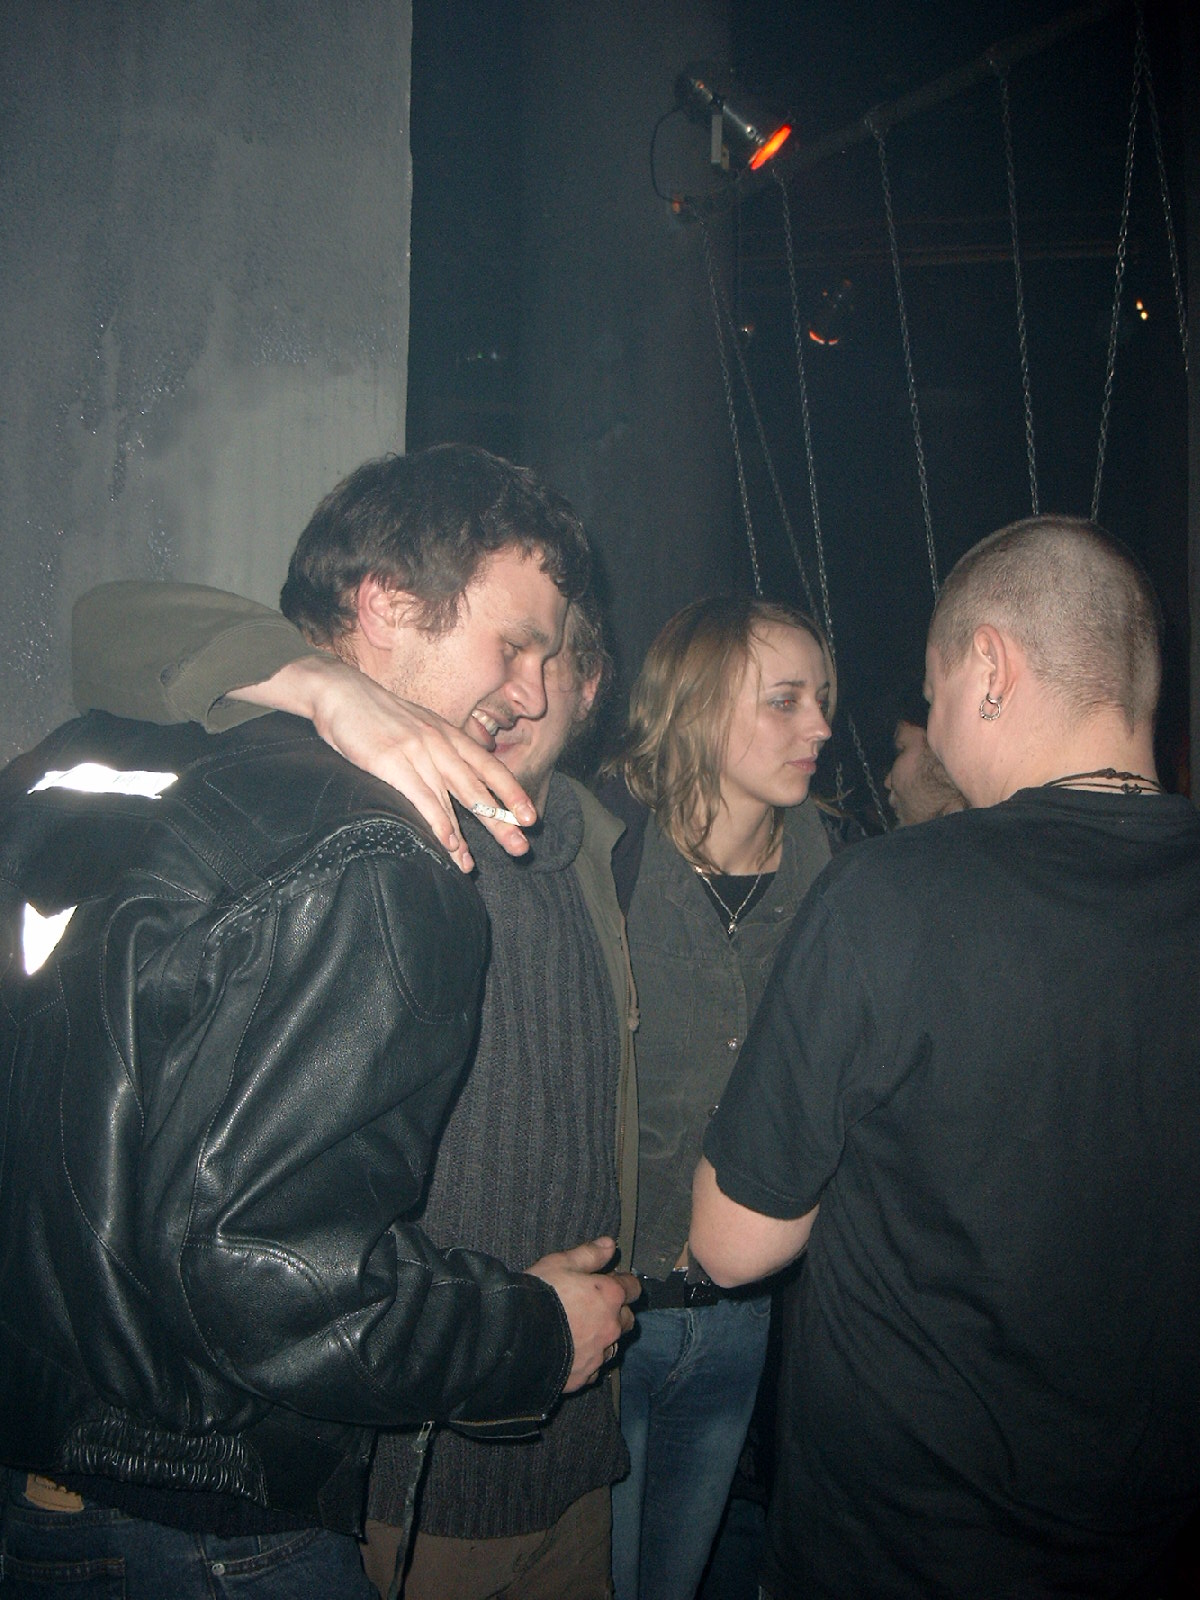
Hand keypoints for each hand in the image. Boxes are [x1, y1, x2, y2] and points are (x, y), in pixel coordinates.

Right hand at [231, 655, 537, 871]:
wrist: (340, 691)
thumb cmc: (377, 714)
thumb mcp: (418, 726)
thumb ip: (439, 749)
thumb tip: (457, 778)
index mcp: (448, 734)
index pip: (489, 767)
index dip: (512, 793)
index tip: (531, 818)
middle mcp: (439, 743)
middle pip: (476, 788)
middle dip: (501, 821)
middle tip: (520, 848)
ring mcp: (416, 752)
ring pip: (450, 800)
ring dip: (463, 836)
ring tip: (471, 865)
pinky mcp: (390, 761)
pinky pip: (421, 799)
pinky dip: (437, 825)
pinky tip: (447, 845)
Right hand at [526, 1237, 638, 1393]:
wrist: (516, 1338)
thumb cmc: (540, 1295)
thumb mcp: (561, 1263)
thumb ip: (589, 1254)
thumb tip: (610, 1244)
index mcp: (610, 1296)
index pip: (633, 1288)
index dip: (623, 1282)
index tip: (610, 1280)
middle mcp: (611, 1327)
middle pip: (627, 1319)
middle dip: (617, 1311)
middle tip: (596, 1306)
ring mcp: (599, 1354)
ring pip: (613, 1345)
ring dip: (604, 1336)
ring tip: (582, 1331)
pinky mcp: (585, 1375)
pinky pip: (594, 1367)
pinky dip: (588, 1358)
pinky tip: (572, 1352)